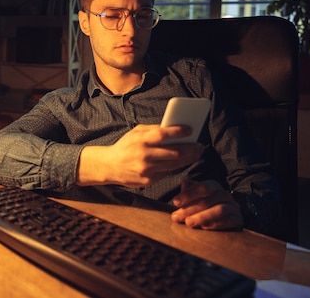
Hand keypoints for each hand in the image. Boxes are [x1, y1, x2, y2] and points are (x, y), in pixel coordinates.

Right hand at [77, 124, 203, 186]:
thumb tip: (174, 128)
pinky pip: (166, 172)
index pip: (163, 134)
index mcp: (141, 140)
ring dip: (187, 159)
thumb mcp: (135, 132)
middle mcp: (144, 156)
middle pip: (174, 153)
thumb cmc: (125, 146)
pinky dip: (175, 166)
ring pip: (174, 165)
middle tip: (200, 146)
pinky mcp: (148, 181)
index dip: (178, 132)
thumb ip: (153, 129)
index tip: (190, 129)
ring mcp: (147, 170)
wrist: (109, 166)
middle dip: (190, 149)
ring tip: (195, 153)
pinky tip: (181, 161)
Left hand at [171, 179, 242, 230]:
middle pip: (209, 200)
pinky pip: (229, 221)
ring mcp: (233, 207)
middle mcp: (225, 194)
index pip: (203, 187)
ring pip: (220, 209)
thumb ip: (187, 192)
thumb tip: (184, 185)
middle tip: (177, 217)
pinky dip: (215, 224)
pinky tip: (204, 227)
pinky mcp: (238, 220)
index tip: (175, 202)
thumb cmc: (202, 208)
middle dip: (190, 209)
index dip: (189, 194)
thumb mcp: (193, 198)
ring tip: (188, 223)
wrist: (221, 221)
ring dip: (202, 217)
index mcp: (213, 186)